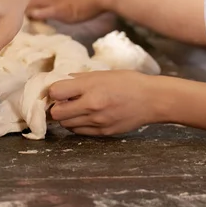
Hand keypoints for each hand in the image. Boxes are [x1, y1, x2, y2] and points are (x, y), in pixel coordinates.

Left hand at [49, 71, 164, 135]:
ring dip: (66, 117)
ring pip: (66, 125)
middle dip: (56, 107)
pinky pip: (79, 132)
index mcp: (91, 87)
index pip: (55, 92)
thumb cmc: (129, 82)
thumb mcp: (103, 74)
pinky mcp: (103, 132)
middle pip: (56, 113)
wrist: (153, 100)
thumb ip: (81, 79)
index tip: (58, 90)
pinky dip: (77, 125)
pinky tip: (84, 116)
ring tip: (74, 109)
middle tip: (62, 102)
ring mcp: (97, 121)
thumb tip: (62, 81)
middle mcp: (92, 106)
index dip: (53, 91)